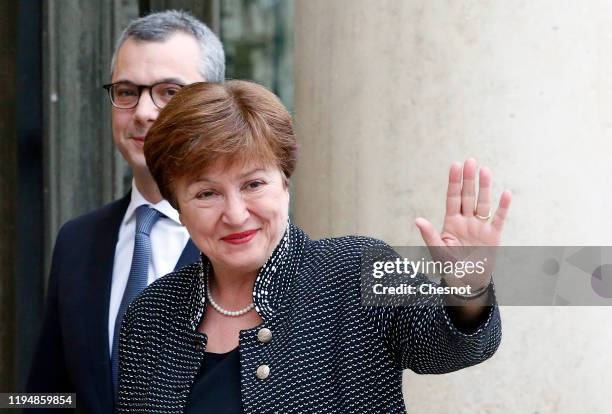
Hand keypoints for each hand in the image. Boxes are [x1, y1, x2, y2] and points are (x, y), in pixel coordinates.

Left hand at [414, 159, 510, 289]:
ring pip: (483, 203)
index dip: (454, 182)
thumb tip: (417, 220)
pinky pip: (499, 219)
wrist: (467, 282)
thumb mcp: (437, 251)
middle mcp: (466, 221)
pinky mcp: (493, 235)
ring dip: (484, 187)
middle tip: (471, 161)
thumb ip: (429, 235)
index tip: (455, 165)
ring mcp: (480, 226)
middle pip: (468, 196)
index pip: (452, 198)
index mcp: (451, 223)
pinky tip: (505, 193)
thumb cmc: (449, 267)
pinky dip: (503, 207)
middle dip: (469, 179)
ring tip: (485, 170)